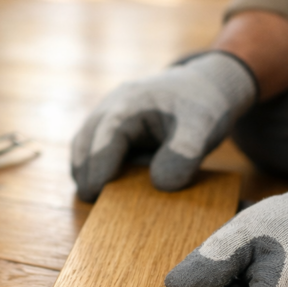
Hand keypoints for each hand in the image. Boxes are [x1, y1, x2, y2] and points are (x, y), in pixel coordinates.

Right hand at [71, 52, 256, 201]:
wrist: (204, 86)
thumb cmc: (200, 106)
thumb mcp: (202, 127)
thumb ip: (183, 154)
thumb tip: (159, 184)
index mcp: (132, 103)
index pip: (106, 135)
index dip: (98, 165)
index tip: (94, 192)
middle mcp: (112, 105)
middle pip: (85, 139)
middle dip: (85, 170)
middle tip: (90, 200)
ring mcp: (108, 113)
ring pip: (83, 141)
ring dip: (84, 168)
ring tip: (93, 196)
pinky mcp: (111, 125)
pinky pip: (92, 144)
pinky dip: (93, 164)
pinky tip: (104, 185)